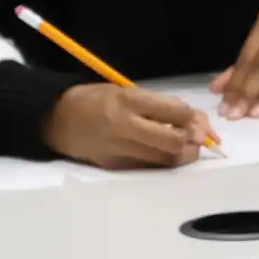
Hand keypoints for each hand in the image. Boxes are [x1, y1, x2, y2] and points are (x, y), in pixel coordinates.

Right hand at [42, 84, 211, 169]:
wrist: (57, 120)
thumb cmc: (95, 100)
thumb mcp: (125, 91)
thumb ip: (158, 104)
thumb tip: (193, 119)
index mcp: (127, 100)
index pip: (173, 113)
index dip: (194, 120)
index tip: (202, 124)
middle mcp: (124, 126)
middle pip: (172, 142)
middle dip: (192, 142)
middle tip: (200, 140)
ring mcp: (118, 149)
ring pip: (164, 159)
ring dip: (182, 155)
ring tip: (186, 148)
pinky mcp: (114, 166)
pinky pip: (149, 167)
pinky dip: (162, 161)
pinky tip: (164, 154)